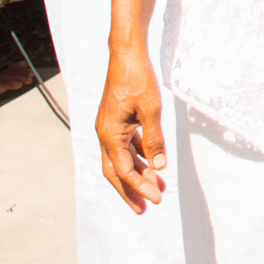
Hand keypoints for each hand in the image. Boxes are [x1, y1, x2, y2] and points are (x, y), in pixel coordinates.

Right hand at [97, 42, 167, 213]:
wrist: (127, 54)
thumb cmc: (138, 78)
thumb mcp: (151, 110)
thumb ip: (154, 140)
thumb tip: (158, 167)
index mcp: (110, 135)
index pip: (124, 171)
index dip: (140, 187)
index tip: (156, 199)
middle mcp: (105, 134)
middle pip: (116, 172)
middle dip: (130, 191)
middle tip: (145, 209)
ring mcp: (110, 128)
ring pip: (121, 160)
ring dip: (136, 175)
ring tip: (155, 188)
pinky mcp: (117, 120)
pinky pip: (126, 146)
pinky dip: (138, 157)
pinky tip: (151, 165)